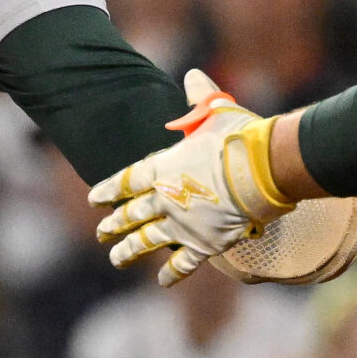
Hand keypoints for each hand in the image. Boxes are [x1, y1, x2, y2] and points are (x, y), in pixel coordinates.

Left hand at [90, 70, 294, 286]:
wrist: (262, 170)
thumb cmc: (239, 138)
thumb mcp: (216, 111)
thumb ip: (200, 97)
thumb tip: (192, 75)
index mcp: (163, 168)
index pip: (126, 181)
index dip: (109, 190)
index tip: (94, 199)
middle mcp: (165, 199)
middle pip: (131, 214)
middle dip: (114, 224)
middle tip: (101, 233)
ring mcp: (182, 225)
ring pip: (147, 241)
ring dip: (129, 251)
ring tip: (116, 258)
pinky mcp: (204, 244)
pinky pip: (183, 263)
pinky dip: (172, 274)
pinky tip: (162, 282)